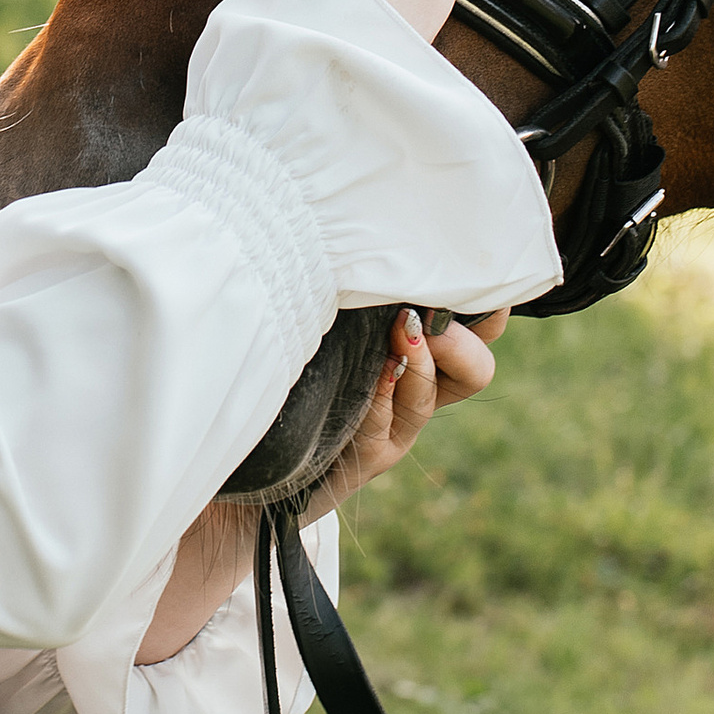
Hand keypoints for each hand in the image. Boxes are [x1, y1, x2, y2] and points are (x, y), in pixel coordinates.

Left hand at [131, 306, 508, 664]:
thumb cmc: (263, 385)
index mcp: (407, 360)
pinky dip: (383, 396)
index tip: (471, 278)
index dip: (485, 309)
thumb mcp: (313, 330)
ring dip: (422, 360)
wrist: (228, 476)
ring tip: (400, 334)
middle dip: (461, 341)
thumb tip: (365, 238)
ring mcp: (388, 433)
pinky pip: (387, 426)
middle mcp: (407, 398)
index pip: (475, 332)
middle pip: (475, 370)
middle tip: (427, 320)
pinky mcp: (362, 461)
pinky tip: (373, 371)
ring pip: (434, 395)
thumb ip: (351, 300)